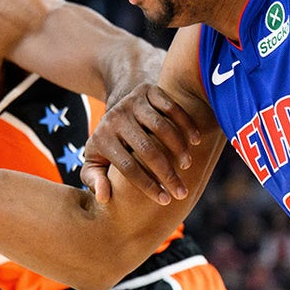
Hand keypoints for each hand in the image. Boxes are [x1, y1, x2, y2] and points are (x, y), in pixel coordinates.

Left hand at [82, 84, 200, 205]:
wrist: (114, 109)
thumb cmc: (108, 146)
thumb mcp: (94, 163)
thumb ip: (94, 181)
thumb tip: (104, 198)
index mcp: (102, 139)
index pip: (127, 167)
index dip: (147, 185)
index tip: (165, 200)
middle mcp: (115, 117)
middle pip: (146, 150)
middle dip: (167, 174)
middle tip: (182, 191)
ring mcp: (132, 102)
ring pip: (161, 127)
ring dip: (178, 149)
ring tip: (187, 166)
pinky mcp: (148, 90)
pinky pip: (171, 107)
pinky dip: (186, 124)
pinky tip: (195, 141)